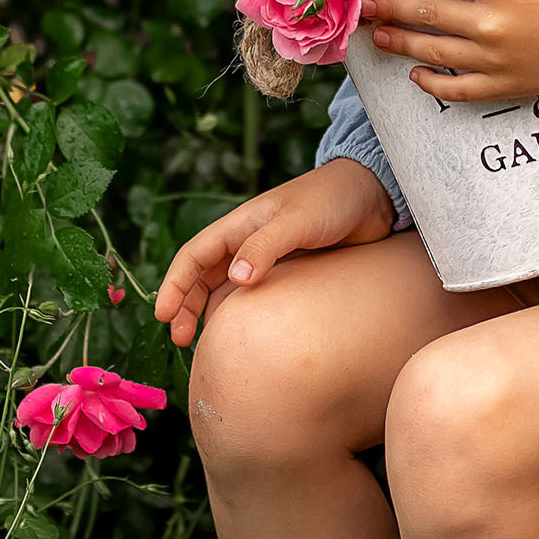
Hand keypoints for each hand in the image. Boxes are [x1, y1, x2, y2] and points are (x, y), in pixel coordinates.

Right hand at [153, 160, 395, 347]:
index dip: (176, 284)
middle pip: (204, 276)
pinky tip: (245, 334)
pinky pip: (256, 295)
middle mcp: (248, 241)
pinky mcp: (292, 271)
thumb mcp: (297, 220)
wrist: (375, 195)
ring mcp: (269, 257)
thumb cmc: (333, 199)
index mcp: (240, 224)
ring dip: (210, 311)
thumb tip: (237, 279)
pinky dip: (242, 313)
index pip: (194, 255)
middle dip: (186, 305)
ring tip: (204, 342)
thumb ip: (266, 246)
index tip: (164, 315)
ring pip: (226, 287)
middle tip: (180, 338)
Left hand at [364, 0, 538, 105]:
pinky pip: (458, 91)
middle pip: (426, 11)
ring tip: (376, 32)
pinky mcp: (505, 86)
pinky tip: (416, 74)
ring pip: (433, 53)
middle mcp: (492, 24)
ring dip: (400, 41)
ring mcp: (496, 60)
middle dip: (389, 3)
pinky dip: (432, 85)